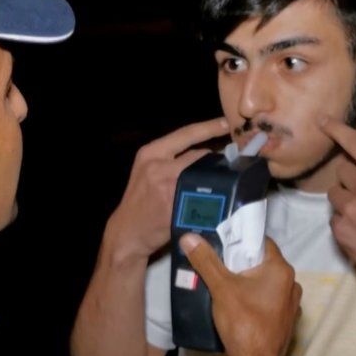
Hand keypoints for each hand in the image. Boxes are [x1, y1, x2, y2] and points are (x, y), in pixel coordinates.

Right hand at [105, 118, 229, 259]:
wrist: (126, 232)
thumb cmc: (139, 200)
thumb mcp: (147, 171)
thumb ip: (170, 160)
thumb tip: (205, 154)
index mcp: (151, 153)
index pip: (186, 133)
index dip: (209, 127)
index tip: (226, 123)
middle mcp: (159, 166)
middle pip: (200, 154)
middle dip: (215, 160)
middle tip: (228, 165)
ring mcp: (169, 186)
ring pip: (205, 174)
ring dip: (216, 178)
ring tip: (223, 183)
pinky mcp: (177, 206)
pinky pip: (204, 196)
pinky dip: (213, 196)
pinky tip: (218, 200)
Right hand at [179, 235, 300, 355]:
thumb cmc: (242, 321)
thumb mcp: (220, 287)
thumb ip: (205, 260)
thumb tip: (189, 236)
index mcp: (281, 270)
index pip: (263, 243)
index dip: (243, 241)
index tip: (224, 246)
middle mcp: (292, 284)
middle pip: (264, 264)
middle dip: (244, 264)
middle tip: (221, 267)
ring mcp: (292, 305)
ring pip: (267, 285)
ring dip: (250, 284)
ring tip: (228, 288)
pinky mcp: (287, 322)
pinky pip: (270, 302)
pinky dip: (257, 301)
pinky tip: (241, 308)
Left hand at [320, 115, 355, 301]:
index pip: (354, 144)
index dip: (336, 129)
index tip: (322, 120)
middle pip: (341, 170)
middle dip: (351, 178)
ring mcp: (351, 211)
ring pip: (334, 194)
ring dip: (345, 200)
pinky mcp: (341, 231)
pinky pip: (333, 218)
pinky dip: (343, 222)